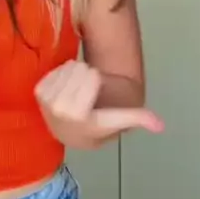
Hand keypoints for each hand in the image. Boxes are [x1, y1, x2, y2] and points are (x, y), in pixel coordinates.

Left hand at [34, 60, 163, 148]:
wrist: (68, 132)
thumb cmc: (94, 125)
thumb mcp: (115, 122)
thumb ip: (137, 119)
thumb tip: (161, 125)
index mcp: (80, 116)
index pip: (92, 75)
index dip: (98, 81)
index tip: (95, 100)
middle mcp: (59, 109)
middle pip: (82, 68)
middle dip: (88, 77)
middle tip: (86, 95)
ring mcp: (46, 100)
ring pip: (70, 66)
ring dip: (76, 75)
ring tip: (77, 93)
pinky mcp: (38, 91)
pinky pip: (59, 68)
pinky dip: (64, 75)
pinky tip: (65, 91)